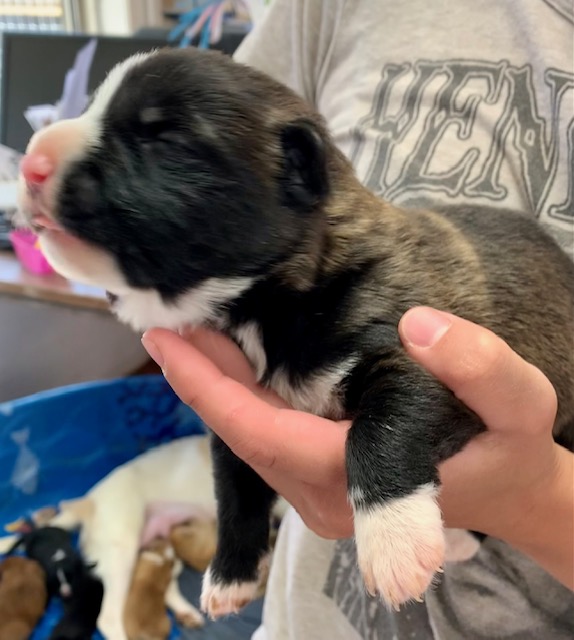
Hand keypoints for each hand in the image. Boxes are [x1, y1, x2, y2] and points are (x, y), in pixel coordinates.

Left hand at [142, 307, 571, 585]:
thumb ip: (479, 367)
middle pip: (243, 434)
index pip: (260, 433)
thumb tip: (419, 325)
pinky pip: (266, 439)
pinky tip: (234, 362)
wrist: (510, 489)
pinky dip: (242, 400)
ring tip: (194, 332)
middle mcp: (322, 499)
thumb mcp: (520, 402)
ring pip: (250, 438)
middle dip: (202, 379)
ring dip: (218, 387)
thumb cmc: (511, 446)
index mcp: (356, 479)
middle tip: (173, 320)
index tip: (166, 340)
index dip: (208, 387)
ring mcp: (316, 498)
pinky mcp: (318, 485)